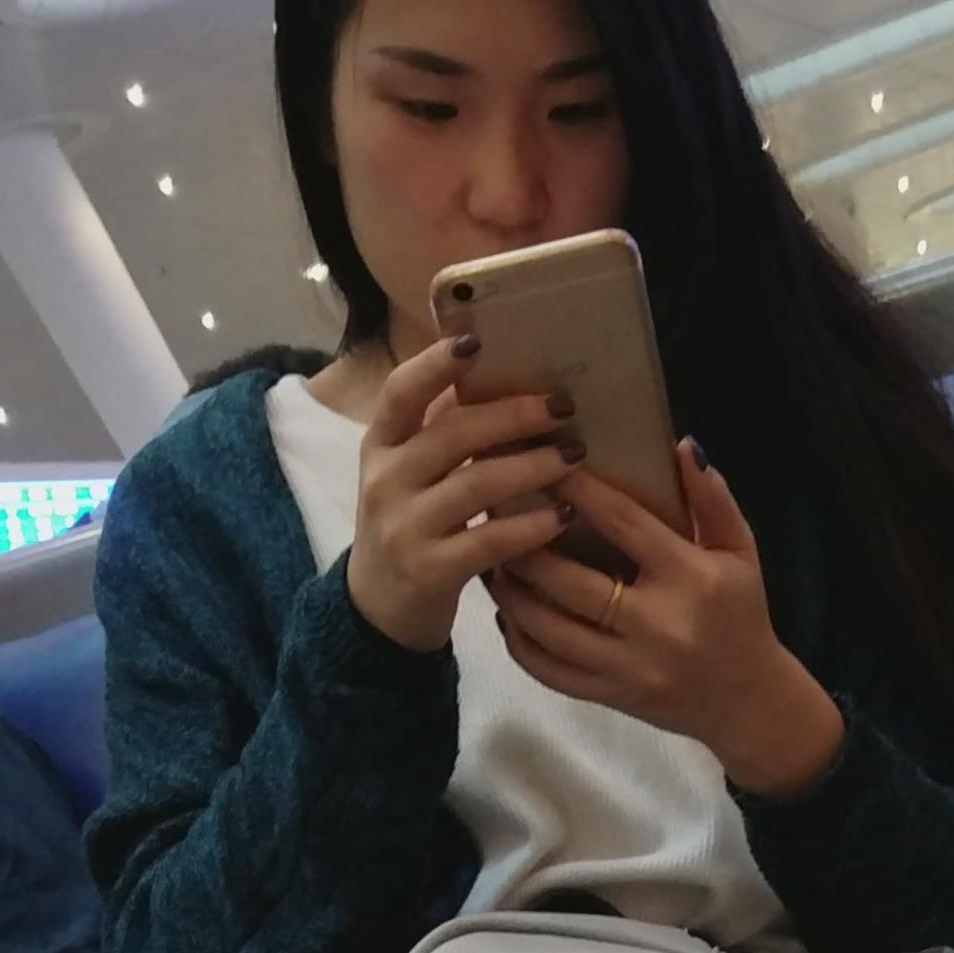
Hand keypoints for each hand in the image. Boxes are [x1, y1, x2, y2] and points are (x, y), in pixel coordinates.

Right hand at [344, 333, 587, 653]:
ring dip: (533, 466)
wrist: (378, 611)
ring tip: (575, 456)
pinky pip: (488, 541)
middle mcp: (386, 480)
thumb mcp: (407, 473)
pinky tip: (562, 515)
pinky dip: (530, 526)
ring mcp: (404, 527)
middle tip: (563, 408)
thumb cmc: (408, 527)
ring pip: (476, 484)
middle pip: (453, 434)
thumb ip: (438, 432)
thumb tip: (497, 378)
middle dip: (514, 416)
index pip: (401, 392)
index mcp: (379, 445)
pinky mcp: (429, 570)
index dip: (435, 364)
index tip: (477, 341)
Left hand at [489, 444, 846, 794]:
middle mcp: (656, 626)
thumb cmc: (742, 616)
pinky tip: (508, 615)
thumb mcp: (741, 553)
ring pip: (550, 630)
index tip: (543, 460)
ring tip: (492, 561)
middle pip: (571, 582)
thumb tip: (681, 445)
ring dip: (512, 594)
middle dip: (526, 546)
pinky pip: (551, 672)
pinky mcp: (612, 697)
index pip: (624, 524)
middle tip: (495, 513)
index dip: (578, 491)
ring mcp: (630, 667)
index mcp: (689, 579)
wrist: (748, 702)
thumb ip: (712, 500)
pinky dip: (520, 643)